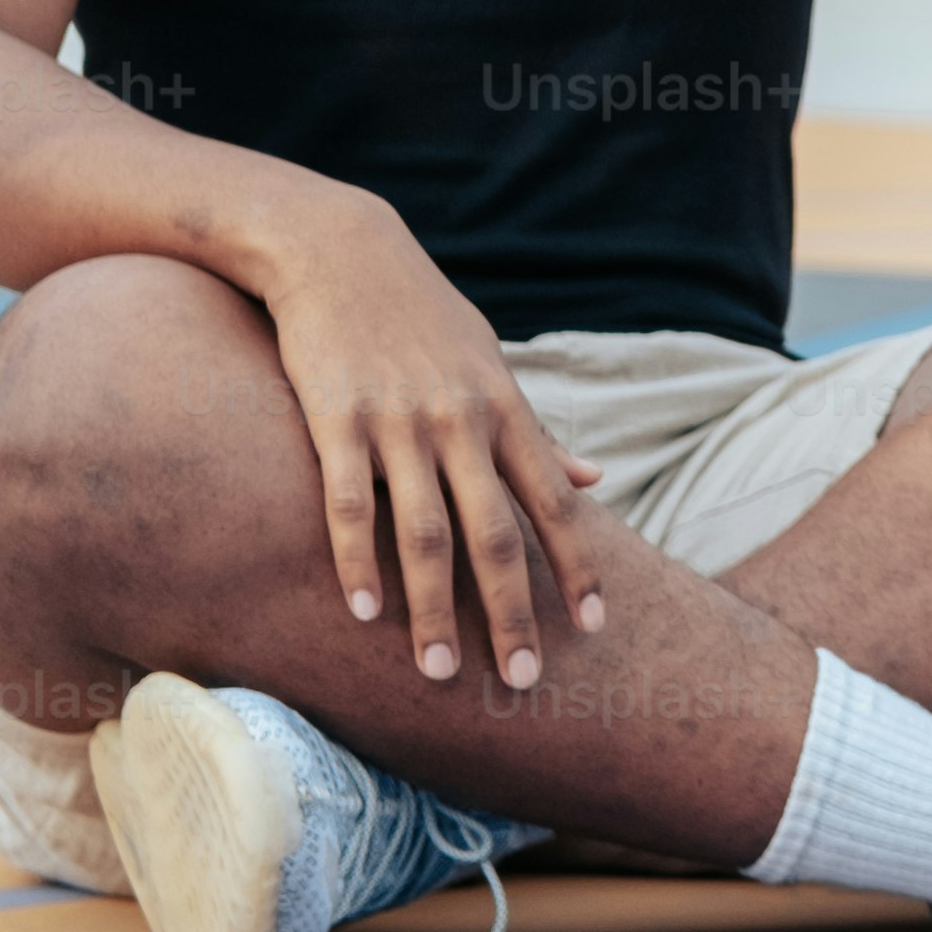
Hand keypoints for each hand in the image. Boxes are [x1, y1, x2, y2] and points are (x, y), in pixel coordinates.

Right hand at [246, 202, 603, 691]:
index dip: (578, 568)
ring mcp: (399, 422)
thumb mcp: (493, 365)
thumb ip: (538, 431)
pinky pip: (349, 503)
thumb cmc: (424, 316)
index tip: (596, 628)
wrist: (341, 249)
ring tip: (438, 673)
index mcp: (505, 412)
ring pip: (424, 534)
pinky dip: (357, 561)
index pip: (555, 505)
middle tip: (522, 682)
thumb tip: (595, 480)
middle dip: (511, 612)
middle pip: (495, 534)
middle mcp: (461, 423)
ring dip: (433, 609)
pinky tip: (363, 614)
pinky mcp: (335, 419)